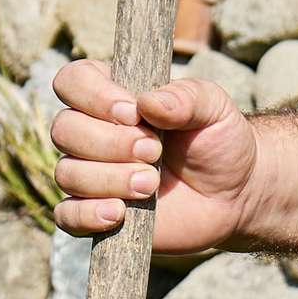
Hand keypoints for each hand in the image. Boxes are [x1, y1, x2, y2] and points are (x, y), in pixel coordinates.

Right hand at [49, 59, 260, 254]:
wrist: (233, 193)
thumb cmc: (217, 140)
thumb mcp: (214, 108)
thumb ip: (186, 97)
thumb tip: (147, 103)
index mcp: (112, 96)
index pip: (73, 82)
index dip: (93, 96)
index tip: (133, 113)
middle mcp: (92, 133)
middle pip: (64, 130)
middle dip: (109, 142)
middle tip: (155, 152)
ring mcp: (90, 175)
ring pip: (67, 173)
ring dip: (109, 179)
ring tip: (150, 185)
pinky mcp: (95, 214)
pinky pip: (67, 216)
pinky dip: (87, 215)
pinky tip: (118, 213)